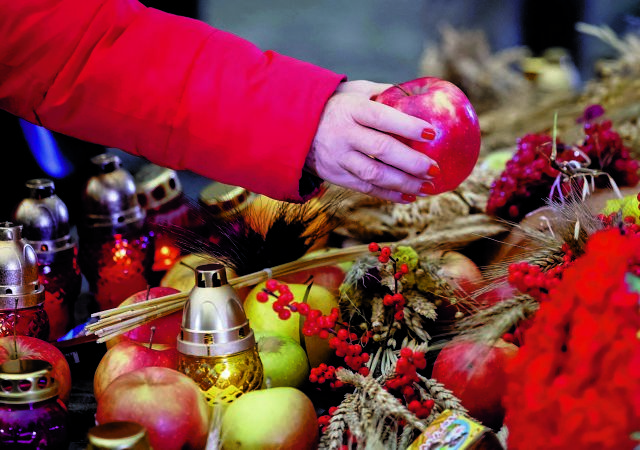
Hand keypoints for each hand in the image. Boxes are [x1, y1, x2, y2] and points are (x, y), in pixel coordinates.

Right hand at [305, 80, 438, 202]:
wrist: (296, 127)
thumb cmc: (335, 104)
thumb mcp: (354, 91)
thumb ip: (384, 93)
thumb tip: (419, 97)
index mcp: (351, 109)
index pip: (382, 118)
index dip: (407, 126)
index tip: (432, 134)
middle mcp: (344, 134)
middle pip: (381, 150)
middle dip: (412, 162)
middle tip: (435, 170)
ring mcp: (339, 157)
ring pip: (374, 175)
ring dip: (404, 183)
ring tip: (427, 188)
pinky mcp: (337, 175)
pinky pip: (365, 188)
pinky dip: (388, 194)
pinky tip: (409, 196)